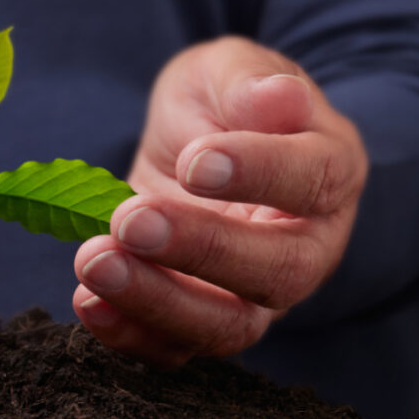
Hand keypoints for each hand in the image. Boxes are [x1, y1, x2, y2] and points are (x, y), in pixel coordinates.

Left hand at [72, 37, 366, 366]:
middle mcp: (308, 245)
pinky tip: (87, 301)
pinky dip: (132, 335)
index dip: (259, 174)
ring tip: (94, 262)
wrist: (199, 142)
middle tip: (130, 220)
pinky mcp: (202, 318)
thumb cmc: (226, 102)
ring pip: (228, 324)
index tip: (196, 162)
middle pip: (277, 270)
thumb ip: (251, 82)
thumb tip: (279, 98)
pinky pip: (178, 348)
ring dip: (157, 301)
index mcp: (331, 171)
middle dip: (201, 250)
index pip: (313, 181)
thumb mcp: (232, 70)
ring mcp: (257, 294)